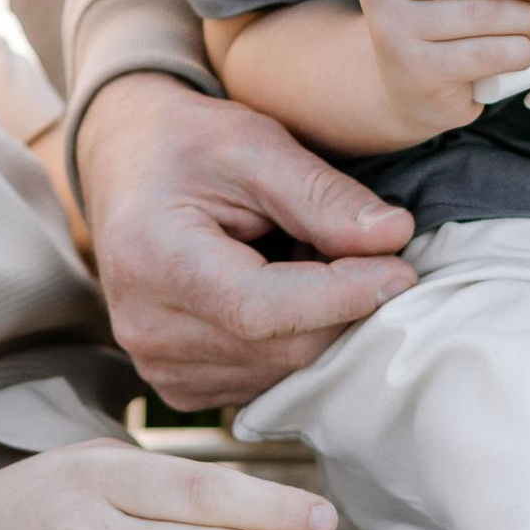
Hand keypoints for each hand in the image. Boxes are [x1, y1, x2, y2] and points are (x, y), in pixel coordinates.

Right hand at [77, 71, 415, 410]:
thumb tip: (393, 238)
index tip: (401, 270)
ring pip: (280, 373)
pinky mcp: (177, 386)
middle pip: (279, 349)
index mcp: (154, 258)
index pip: (261, 309)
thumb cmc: (189, 145)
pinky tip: (286, 295)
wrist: (128, 166)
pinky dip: (294, 344)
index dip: (341, 297)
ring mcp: (157, 365)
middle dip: (344, 309)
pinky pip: (264, 383)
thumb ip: (322, 194)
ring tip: (310, 261)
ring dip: (321, 327)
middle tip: (374, 257)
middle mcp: (145, 328)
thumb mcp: (254, 143)